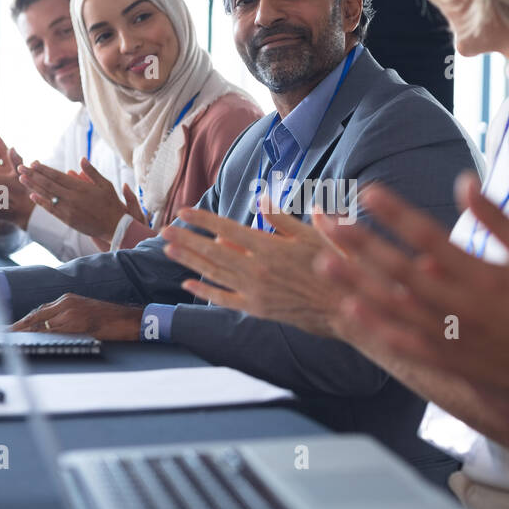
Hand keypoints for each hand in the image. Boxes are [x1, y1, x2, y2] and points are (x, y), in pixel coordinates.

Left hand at [10, 294, 142, 340]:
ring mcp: (71, 313)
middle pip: (36, 316)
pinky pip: (54, 333)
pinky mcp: (76, 325)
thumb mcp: (84, 312)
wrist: (130, 320)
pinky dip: (41, 339)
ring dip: (27, 334)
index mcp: (67, 299)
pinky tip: (33, 345)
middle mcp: (66, 303)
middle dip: (20, 327)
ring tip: (13, 342)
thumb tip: (48, 329)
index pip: (39, 311)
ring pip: (42, 325)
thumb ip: (67, 317)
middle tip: (5, 336)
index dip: (24, 321)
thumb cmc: (109, 319)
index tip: (11, 328)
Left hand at [18, 158, 128, 239]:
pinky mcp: (68, 220)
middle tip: (21, 167)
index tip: (33, 163)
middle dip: (33, 175)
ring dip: (33, 186)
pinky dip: (41, 202)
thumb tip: (82, 159)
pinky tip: (32, 195)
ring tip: (21, 178)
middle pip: (48, 184)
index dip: (44, 169)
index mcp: (81, 187)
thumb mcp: (106, 185)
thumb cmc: (112, 204)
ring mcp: (69, 209)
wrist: (115, 227)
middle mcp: (72, 197)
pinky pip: (51, 209)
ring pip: (47, 195)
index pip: (58, 176)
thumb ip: (92, 172)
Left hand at [161, 193, 346, 336]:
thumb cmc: (333, 266)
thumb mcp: (312, 236)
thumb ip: (283, 219)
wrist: (344, 308)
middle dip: (186, 240)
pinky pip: (224, 299)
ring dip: (189, 261)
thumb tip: (262, 199)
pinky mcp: (257, 309)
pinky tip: (189, 283)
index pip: (227, 229)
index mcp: (269, 247)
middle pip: (213, 252)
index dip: (204, 219)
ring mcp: (254, 291)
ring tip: (169, 250)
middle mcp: (256, 270)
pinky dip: (205, 290)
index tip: (185, 211)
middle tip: (164, 231)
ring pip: (214, 274)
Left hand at [313, 174, 508, 431]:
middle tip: (331, 224)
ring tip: (326, 263)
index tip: (368, 192)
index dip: (396, 213)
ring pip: (394, 307)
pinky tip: (352, 310)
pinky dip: (377, 327)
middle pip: (401, 270)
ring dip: (357, 284)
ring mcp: (452, 336)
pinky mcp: (450, 361)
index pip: (429, 236)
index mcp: (483, 275)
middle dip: (363, 245)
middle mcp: (461, 305)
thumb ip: (496, 218)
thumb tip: (464, 181)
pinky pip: (405, 343)